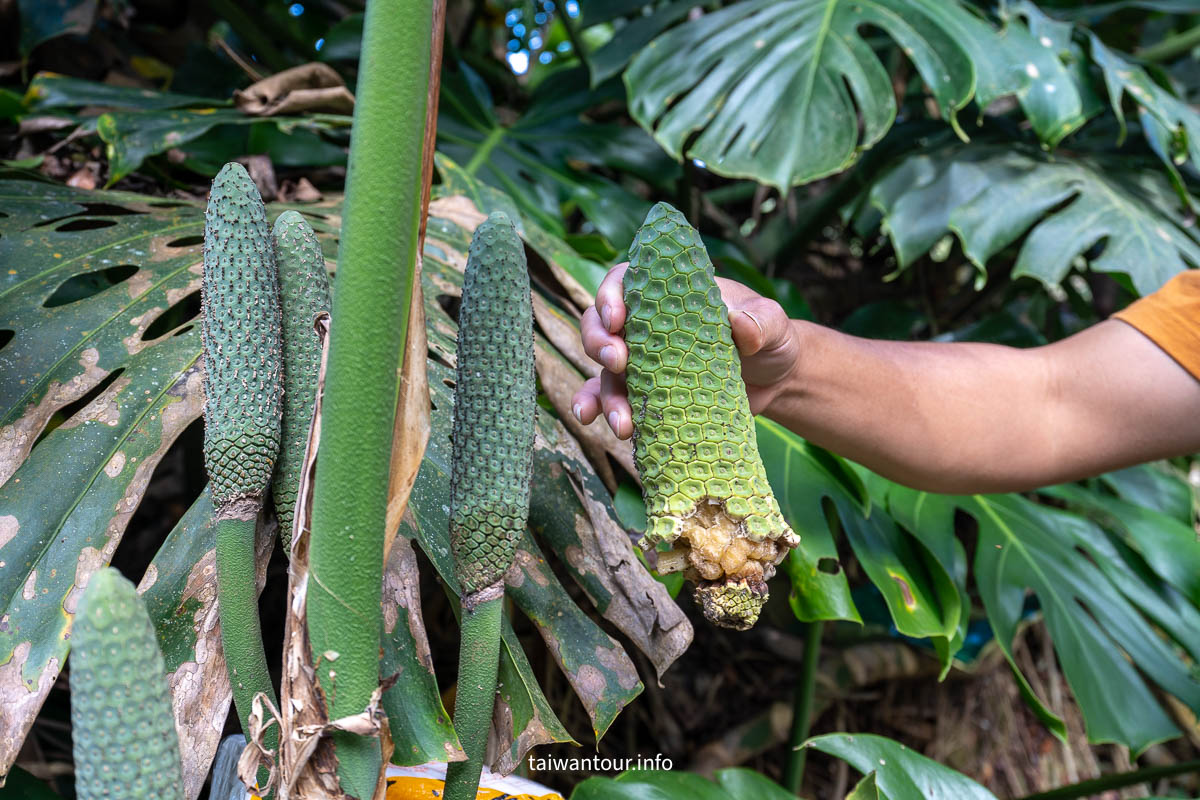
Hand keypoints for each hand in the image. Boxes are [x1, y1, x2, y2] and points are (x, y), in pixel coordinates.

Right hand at [571, 262, 799, 438]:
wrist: (778, 382)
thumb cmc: (771, 339)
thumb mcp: (774, 323)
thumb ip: (761, 320)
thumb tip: (740, 324)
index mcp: (669, 295)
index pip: (623, 281)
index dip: (610, 296)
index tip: (617, 319)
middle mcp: (647, 326)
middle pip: (600, 324)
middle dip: (599, 343)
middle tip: (619, 362)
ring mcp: (644, 363)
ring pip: (605, 371)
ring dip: (604, 395)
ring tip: (622, 421)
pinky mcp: (648, 395)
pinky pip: (614, 401)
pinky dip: (600, 410)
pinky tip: (599, 425)